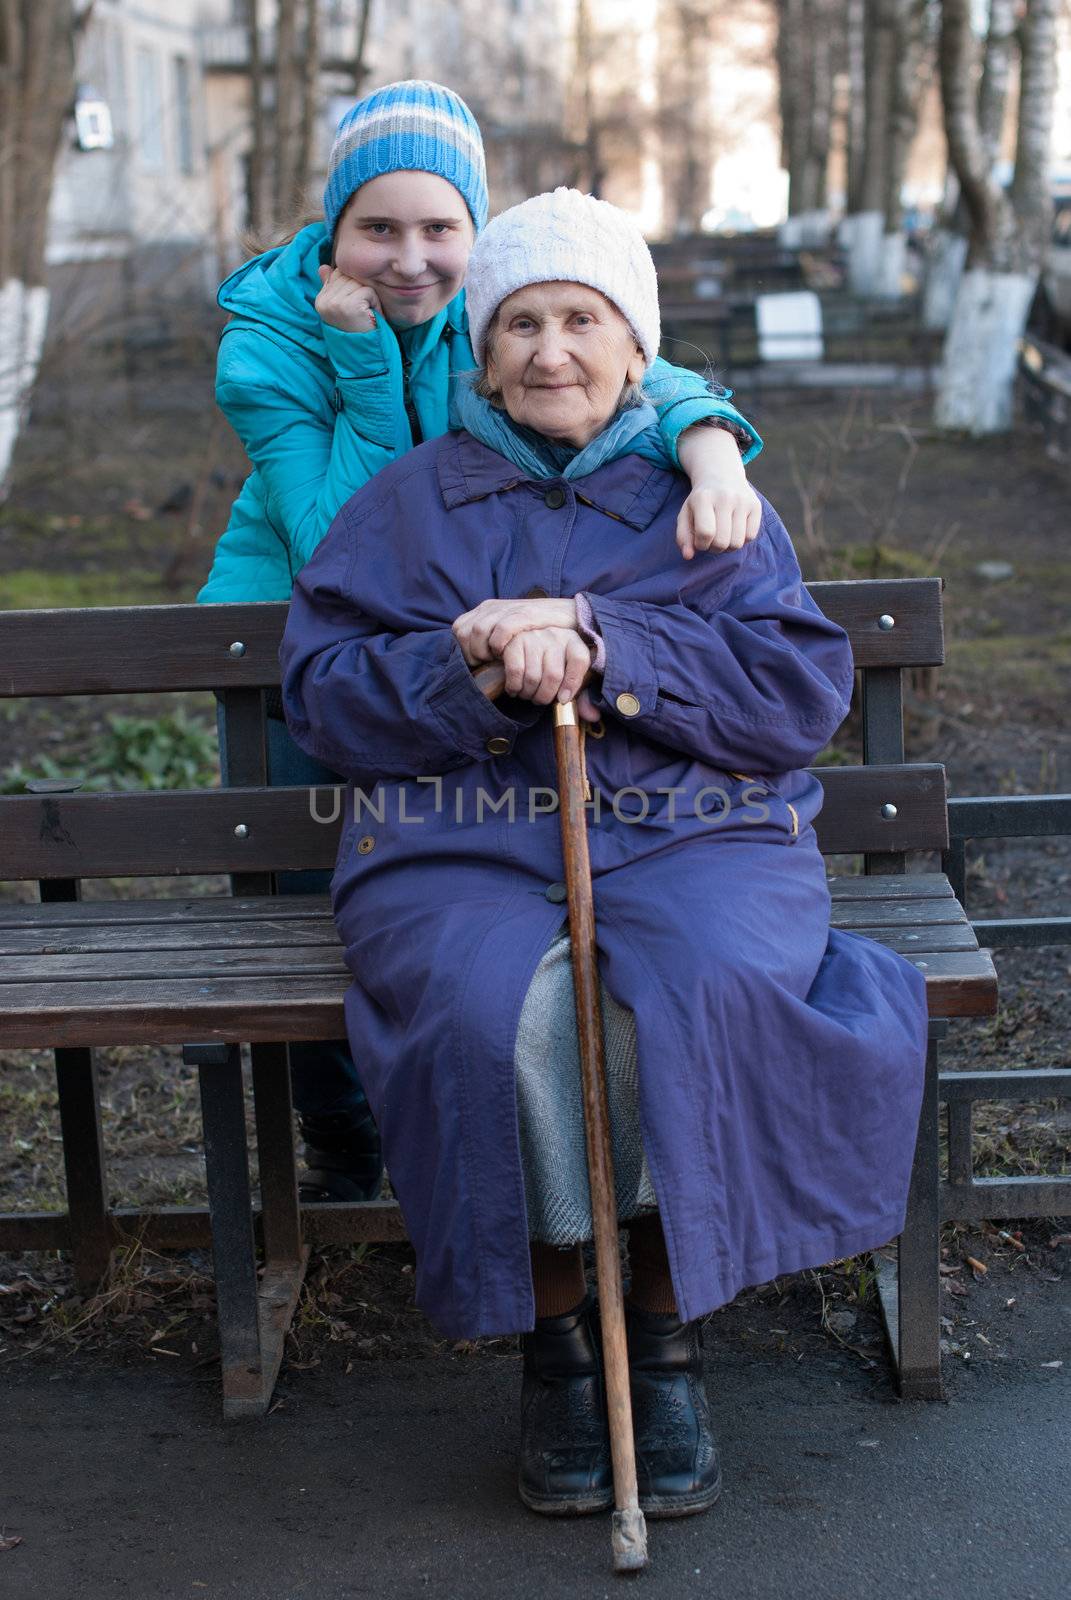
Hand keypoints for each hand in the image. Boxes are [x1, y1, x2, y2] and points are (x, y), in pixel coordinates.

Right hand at [314, 265, 381, 332]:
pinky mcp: (349, 306)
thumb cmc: (356, 328)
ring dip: (369, 296)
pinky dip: (374, 302)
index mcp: (321, 299)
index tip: (355, 306)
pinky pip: (368, 291)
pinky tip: (370, 315)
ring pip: (359, 282)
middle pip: (349, 276)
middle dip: (361, 290)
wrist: (363, 353)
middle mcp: (325, 300)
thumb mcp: (342, 306)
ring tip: (366, 313)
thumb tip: (323, 266)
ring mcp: (335, 303)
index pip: (338, 274)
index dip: (352, 286)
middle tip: (363, 311)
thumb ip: (332, 286)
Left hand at [453, 597, 577, 665]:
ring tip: (495, 662)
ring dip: (483, 650)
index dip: (463, 648)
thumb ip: (492, 640)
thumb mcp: (510, 633)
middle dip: (471, 652)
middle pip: (466, 630)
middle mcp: (494, 607)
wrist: (571, 614)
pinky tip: (505, 654)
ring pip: (479, 629)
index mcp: (487, 610)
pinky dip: (499, 643)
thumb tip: (475, 659)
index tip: (475, 663)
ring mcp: (509, 608)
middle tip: (485, 665)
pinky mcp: (526, 613)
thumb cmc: (540, 629)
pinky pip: (502, 628)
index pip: (460, 628)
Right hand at [500, 626, 591, 706]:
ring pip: (533, 676)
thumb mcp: (568, 677)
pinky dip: (514, 687)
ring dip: (529, 694)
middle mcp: (555, 635)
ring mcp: (534, 637)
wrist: (519, 645)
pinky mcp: (515, 642)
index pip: (580, 660)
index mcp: (573, 642)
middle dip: (545, 696)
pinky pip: (516, 671)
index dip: (572, 684)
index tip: (563, 700)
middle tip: (541, 701)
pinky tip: (515, 690)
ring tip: (528, 695)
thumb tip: (593, 716)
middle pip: (554, 675)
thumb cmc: (549, 665)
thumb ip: (581, 697)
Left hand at [675, 422, 761, 558]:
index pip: (705, 533)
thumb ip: (683, 537)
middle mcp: (725, 497)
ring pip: (737, 543)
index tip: (699, 539)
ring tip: (722, 535)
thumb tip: (688, 556)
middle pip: (722, 542)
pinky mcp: (756, 505)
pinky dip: (742, 539)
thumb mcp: (685, 514)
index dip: (701, 544)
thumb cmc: (700, 501)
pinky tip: (734, 530)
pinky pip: (751, 537)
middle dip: (714, 548)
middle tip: (711, 539)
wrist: (722, 475)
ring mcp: (743, 500)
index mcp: (703, 498)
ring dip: (728, 547)